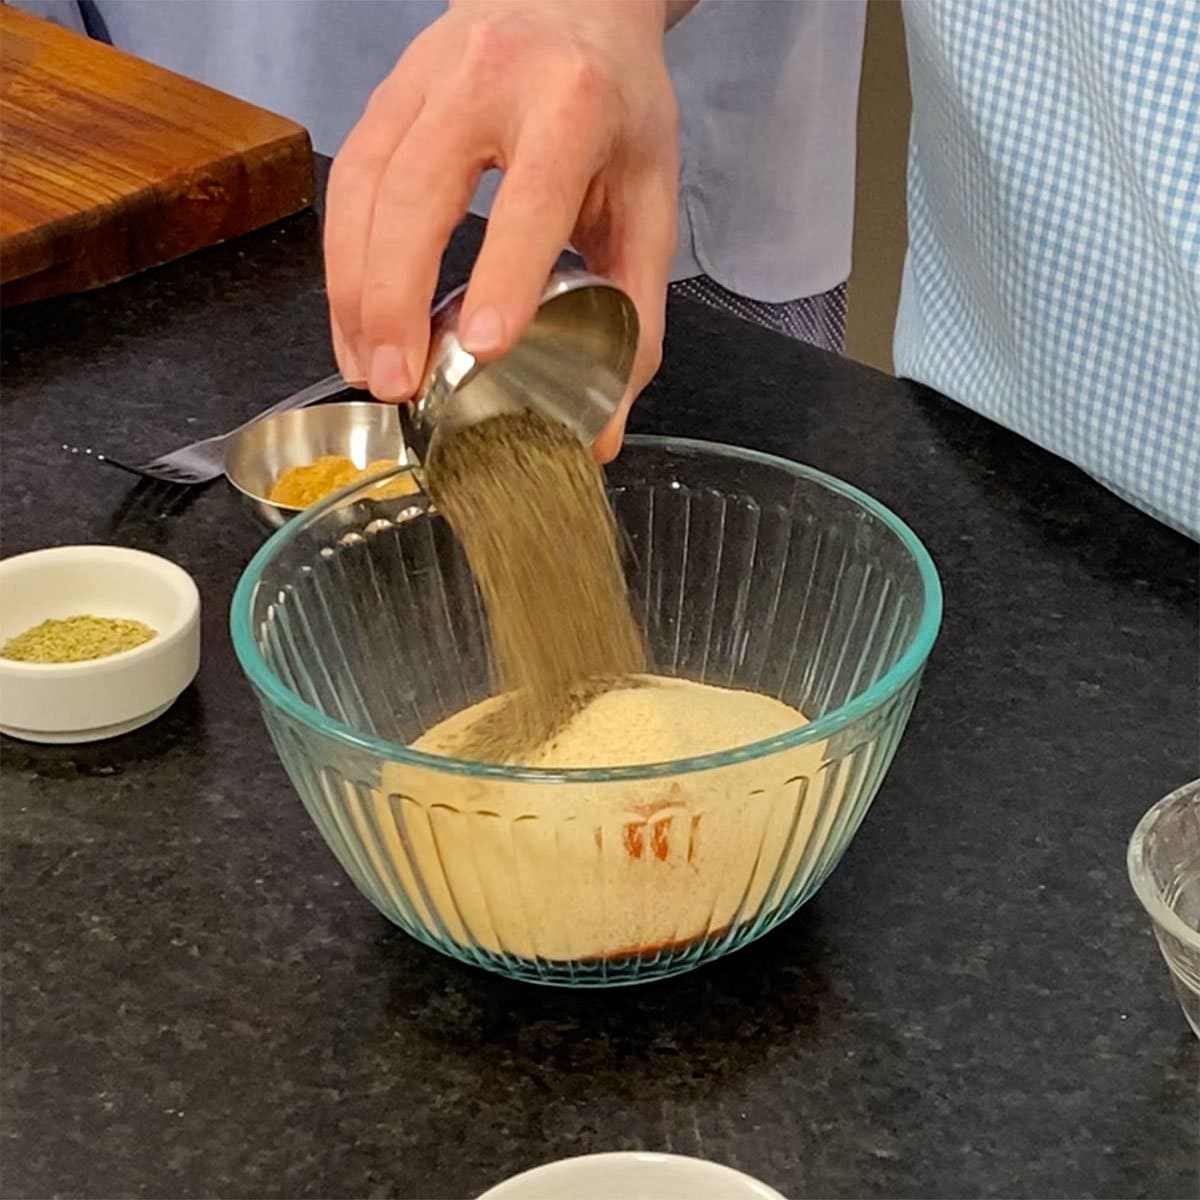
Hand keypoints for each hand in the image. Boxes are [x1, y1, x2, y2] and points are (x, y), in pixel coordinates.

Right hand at [324, 0, 679, 460]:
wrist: (572, 0)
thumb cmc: (617, 108)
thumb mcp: (648, 200)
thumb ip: (635, 314)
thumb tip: (601, 433)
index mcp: (574, 102)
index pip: (532, 194)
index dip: (506, 272)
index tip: (483, 347)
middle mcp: (488, 78)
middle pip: (416, 189)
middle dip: (396, 296)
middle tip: (400, 384)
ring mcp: (422, 80)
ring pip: (363, 189)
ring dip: (354, 290)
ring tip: (368, 371)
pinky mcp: (384, 95)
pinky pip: (346, 185)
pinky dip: (342, 263)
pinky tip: (354, 324)